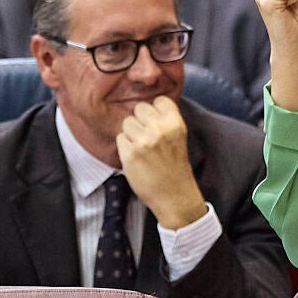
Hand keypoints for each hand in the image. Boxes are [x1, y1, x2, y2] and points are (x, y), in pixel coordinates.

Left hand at [117, 96, 207, 229]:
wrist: (174, 196)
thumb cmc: (175, 167)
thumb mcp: (178, 138)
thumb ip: (165, 121)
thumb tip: (144, 106)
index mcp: (175, 124)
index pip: (159, 100)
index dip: (155, 110)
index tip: (156, 122)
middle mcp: (159, 130)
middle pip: (139, 108)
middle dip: (140, 121)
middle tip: (147, 137)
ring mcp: (143, 141)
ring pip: (127, 123)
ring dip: (131, 134)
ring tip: (142, 148)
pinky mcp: (130, 154)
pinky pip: (119, 138)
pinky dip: (124, 147)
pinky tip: (135, 157)